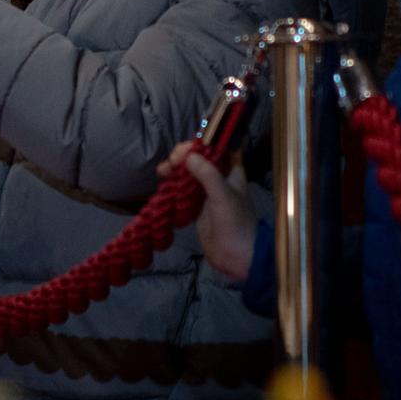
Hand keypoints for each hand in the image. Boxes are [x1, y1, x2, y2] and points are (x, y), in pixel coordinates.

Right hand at [158, 142, 256, 280]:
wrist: (238, 257)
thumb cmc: (236, 223)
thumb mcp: (223, 196)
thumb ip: (207, 174)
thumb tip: (188, 156)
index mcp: (231, 171)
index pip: (217, 146)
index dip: (201, 142)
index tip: (186, 149)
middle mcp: (219, 177)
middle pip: (198, 158)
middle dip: (182, 156)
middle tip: (170, 163)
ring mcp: (207, 192)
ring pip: (188, 173)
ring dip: (174, 169)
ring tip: (162, 172)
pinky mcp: (197, 207)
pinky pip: (183, 190)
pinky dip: (172, 185)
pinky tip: (163, 184)